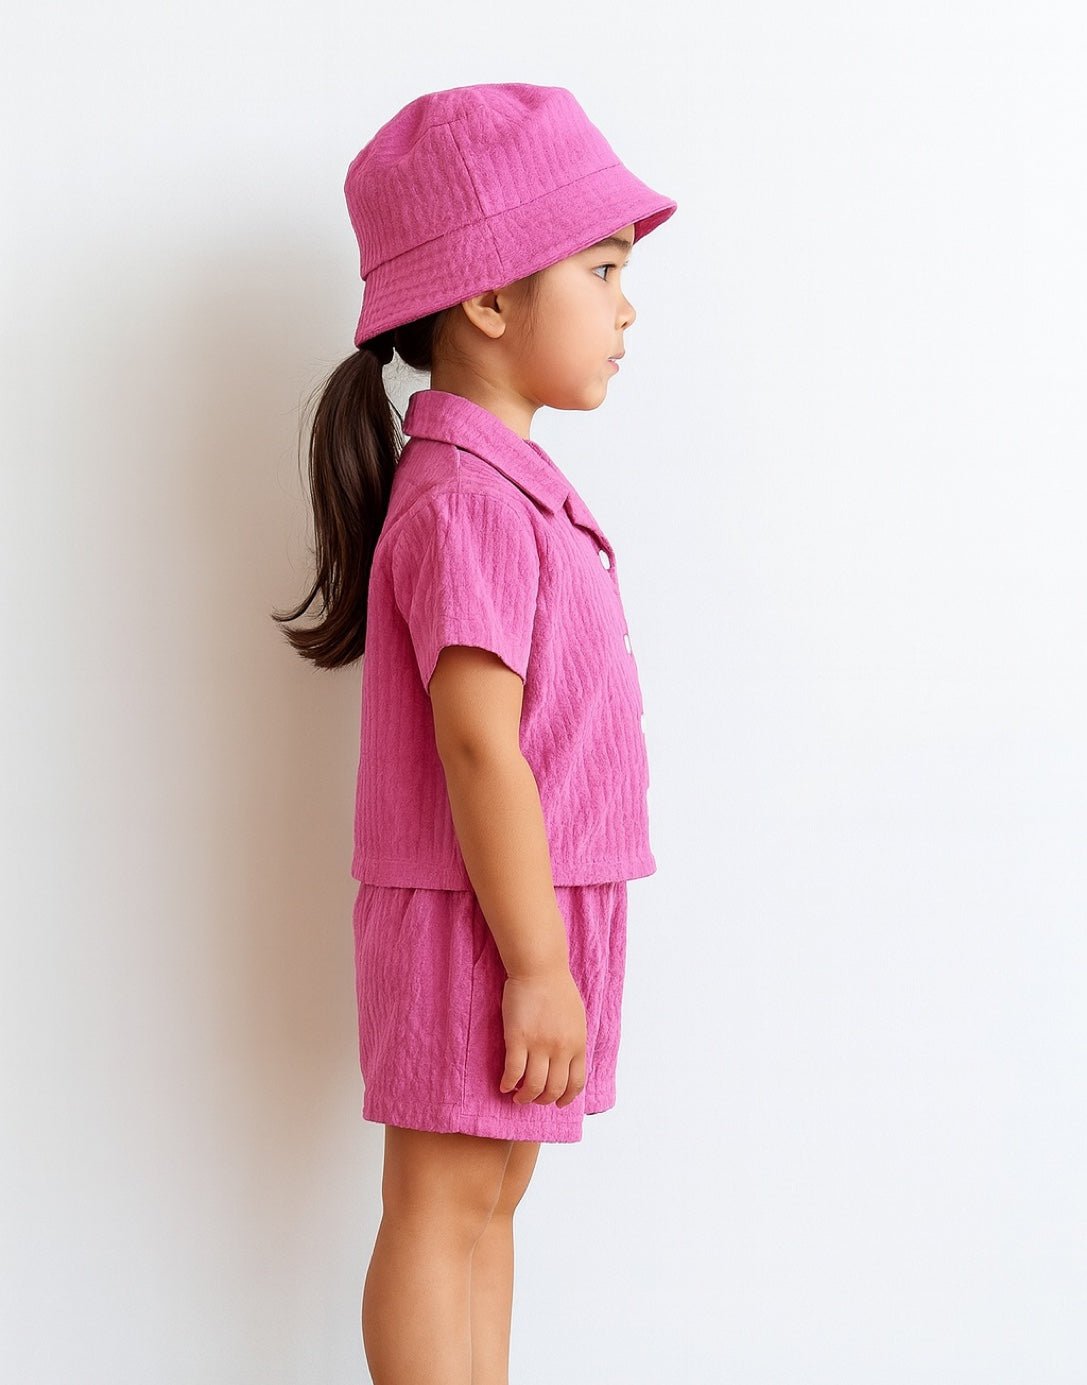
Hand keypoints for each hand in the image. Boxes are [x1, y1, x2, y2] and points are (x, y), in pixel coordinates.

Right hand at [500, 969, 586, 1106]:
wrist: (539, 968)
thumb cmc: (557, 988)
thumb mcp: (576, 1018)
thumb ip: (574, 1041)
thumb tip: (568, 1061)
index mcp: (578, 1044)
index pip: (576, 1082)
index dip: (567, 1098)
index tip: (558, 1103)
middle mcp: (561, 1048)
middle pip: (554, 1089)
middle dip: (543, 1100)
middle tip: (534, 1099)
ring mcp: (539, 1044)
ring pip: (533, 1086)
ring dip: (525, 1097)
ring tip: (518, 1097)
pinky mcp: (517, 1038)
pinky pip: (513, 1071)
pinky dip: (508, 1084)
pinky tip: (505, 1085)